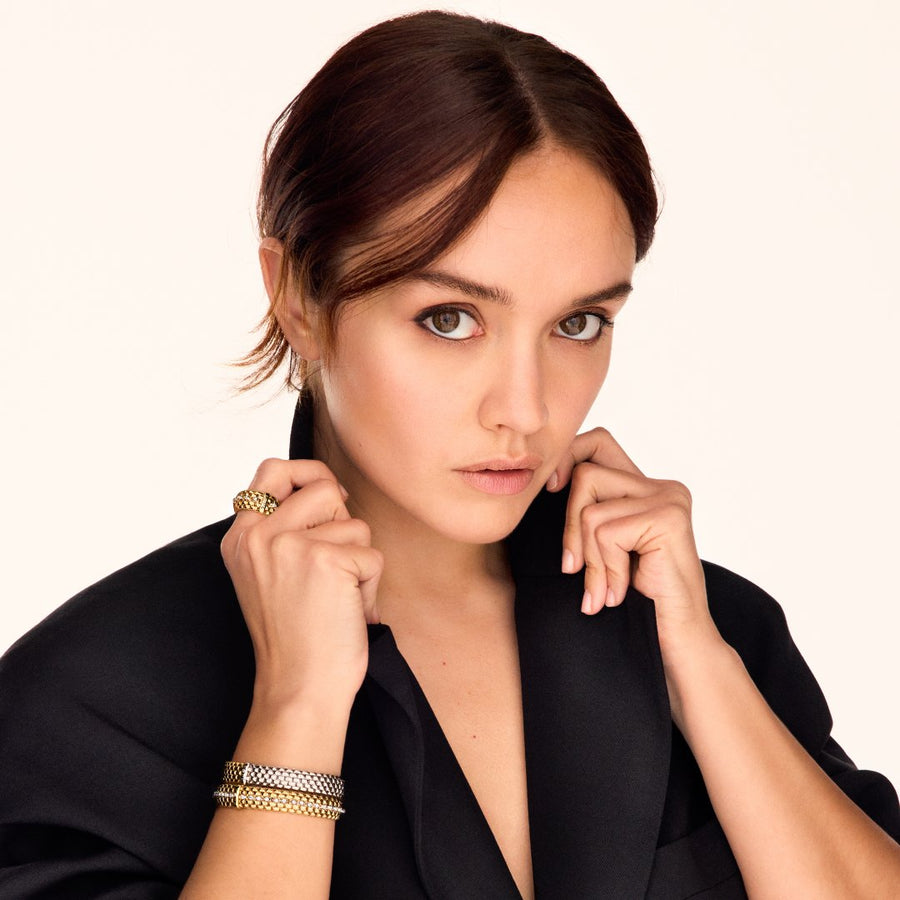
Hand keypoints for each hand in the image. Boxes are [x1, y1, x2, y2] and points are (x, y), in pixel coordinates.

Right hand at [221, 458, 382, 712]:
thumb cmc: (295, 636)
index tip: (330, 500)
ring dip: (358, 561)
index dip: (309, 475)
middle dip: (342, 523)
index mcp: (240, 536)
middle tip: (334, 566)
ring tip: (337, 598)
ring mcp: (290, 544)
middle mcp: (258, 535)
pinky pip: (372, 555)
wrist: (298, 689)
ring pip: (354, 522)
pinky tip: (349, 613)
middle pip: (323, 487)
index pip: (273, 470)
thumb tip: (333, 489)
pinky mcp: (325, 560)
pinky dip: (370, 587)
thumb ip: (285, 530)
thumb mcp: (269, 574)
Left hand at [548, 428, 717, 655]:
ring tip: (604, 589)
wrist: (676, 641)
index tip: (551, 490)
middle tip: (575, 570)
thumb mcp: (604, 547)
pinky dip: (606, 569)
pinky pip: (606, 533)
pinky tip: (621, 591)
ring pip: (591, 511)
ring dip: (590, 559)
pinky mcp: (668, 518)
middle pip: (586, 476)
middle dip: (571, 528)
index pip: (597, 442)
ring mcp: (669, 499)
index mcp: (646, 487)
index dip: (568, 458)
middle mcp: (662, 486)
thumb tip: (546, 482)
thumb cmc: (638, 600)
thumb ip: (588, 512)